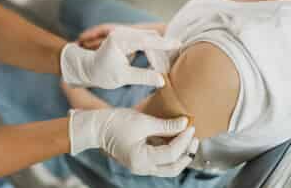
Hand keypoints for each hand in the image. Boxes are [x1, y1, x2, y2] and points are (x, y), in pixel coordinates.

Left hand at [61, 26, 182, 88]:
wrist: (89, 69)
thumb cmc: (102, 73)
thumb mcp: (122, 78)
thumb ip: (142, 77)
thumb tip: (162, 80)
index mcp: (119, 39)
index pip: (145, 40)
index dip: (163, 43)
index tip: (178, 45)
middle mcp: (122, 32)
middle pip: (150, 38)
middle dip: (162, 51)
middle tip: (169, 68)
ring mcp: (125, 34)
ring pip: (149, 39)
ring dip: (158, 52)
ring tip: (163, 69)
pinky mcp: (128, 38)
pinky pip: (145, 41)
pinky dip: (152, 51)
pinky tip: (157, 64)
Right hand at [69, 108, 198, 177]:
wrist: (95, 127)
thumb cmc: (115, 122)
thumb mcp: (142, 122)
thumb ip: (165, 125)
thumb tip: (185, 123)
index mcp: (142, 160)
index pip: (171, 153)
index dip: (184, 139)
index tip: (191, 125)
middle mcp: (142, 168)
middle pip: (173, 168)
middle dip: (186, 153)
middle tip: (194, 136)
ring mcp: (141, 165)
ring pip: (168, 166)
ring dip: (180, 153)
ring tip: (187, 136)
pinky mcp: (140, 159)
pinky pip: (160, 160)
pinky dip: (170, 150)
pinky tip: (174, 137)